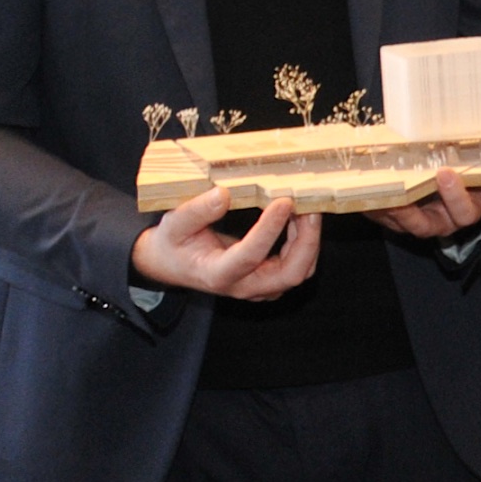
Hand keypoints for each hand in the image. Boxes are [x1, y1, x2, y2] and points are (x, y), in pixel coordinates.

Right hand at [132, 183, 322, 299]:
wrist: (171, 263)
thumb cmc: (173, 244)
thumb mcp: (173, 224)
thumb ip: (196, 211)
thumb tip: (222, 194)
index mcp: (218, 275)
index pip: (251, 256)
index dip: (270, 229)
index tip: (284, 202)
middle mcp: (244, 287)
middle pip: (291, 273)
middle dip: (307, 239)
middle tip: (309, 206)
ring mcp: (260, 287)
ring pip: (300, 269)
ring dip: (308, 238)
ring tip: (305, 206)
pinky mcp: (269, 280)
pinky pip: (298, 264)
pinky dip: (304, 241)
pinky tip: (298, 217)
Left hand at [369, 148, 480, 242]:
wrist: (458, 164)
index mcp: (470, 208)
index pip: (466, 210)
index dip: (455, 196)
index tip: (446, 172)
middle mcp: (444, 219)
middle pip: (430, 223)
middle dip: (410, 209)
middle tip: (405, 183)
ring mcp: (418, 219)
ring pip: (401, 222)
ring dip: (389, 210)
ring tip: (380, 190)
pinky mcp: (395, 216)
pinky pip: (381, 215)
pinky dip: (371, 206)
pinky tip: (363, 191)